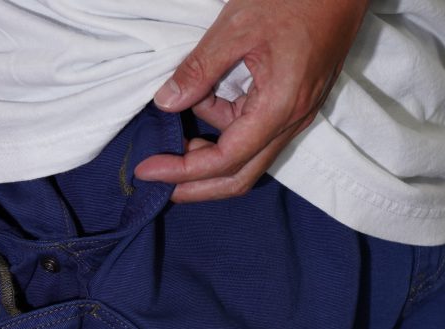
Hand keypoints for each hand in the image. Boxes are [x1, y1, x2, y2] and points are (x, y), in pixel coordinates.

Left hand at [133, 0, 368, 202]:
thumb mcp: (236, 27)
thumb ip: (199, 69)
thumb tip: (166, 102)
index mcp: (279, 107)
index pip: (225, 159)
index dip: (183, 171)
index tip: (149, 171)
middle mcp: (292, 121)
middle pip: (240, 176)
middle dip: (196, 186)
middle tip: (157, 183)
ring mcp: (296, 114)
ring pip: (248, 157)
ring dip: (209, 155)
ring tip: (175, 133)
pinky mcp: (294, 103)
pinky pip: (255, 132)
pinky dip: (225, 129)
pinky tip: (204, 103)